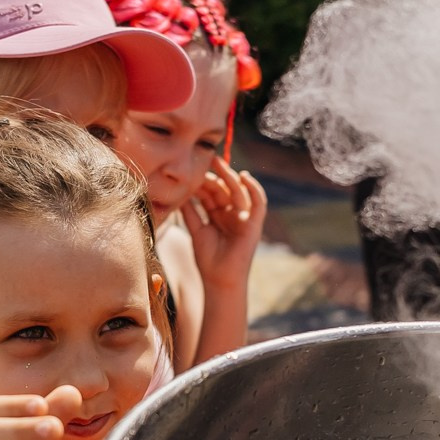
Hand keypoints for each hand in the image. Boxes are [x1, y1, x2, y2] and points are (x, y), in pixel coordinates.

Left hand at [184, 159, 266, 292]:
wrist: (219, 280)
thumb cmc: (208, 260)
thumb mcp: (196, 231)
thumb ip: (190, 213)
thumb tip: (181, 194)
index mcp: (218, 215)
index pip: (211, 193)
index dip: (203, 181)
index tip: (193, 169)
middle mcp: (232, 214)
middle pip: (224, 189)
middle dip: (216, 174)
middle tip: (207, 158)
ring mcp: (243, 218)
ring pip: (238, 192)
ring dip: (230, 177)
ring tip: (219, 164)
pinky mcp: (254, 224)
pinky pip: (258, 203)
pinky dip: (254, 189)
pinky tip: (245, 177)